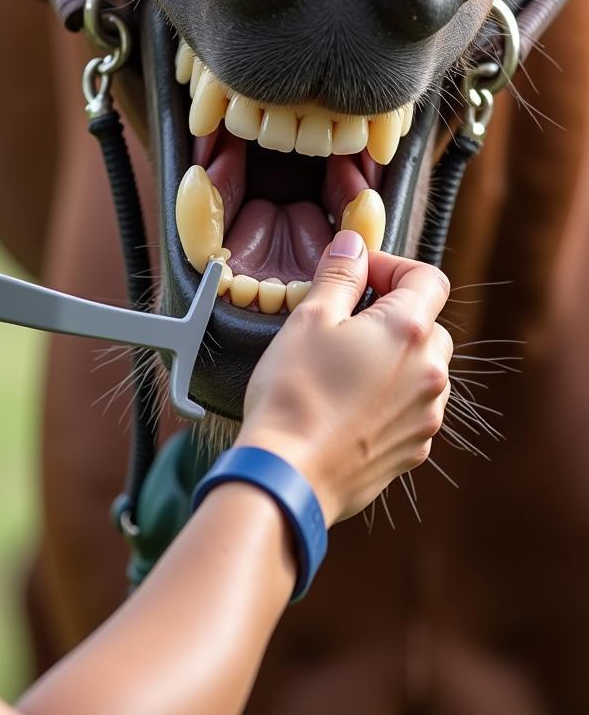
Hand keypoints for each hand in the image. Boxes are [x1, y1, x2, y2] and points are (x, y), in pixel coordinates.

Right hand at [237, 229, 451, 525]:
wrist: (289, 474)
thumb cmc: (293, 394)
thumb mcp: (309, 318)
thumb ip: (339, 275)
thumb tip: (353, 245)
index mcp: (408, 331)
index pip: (428, 278)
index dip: (392, 267)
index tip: (358, 274)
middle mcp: (430, 372)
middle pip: (428, 325)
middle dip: (391, 314)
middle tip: (344, 319)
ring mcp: (426, 415)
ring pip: (422, 370)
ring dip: (392, 358)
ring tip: (342, 366)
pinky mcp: (412, 449)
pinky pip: (410, 409)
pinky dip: (387, 398)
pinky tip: (345, 404)